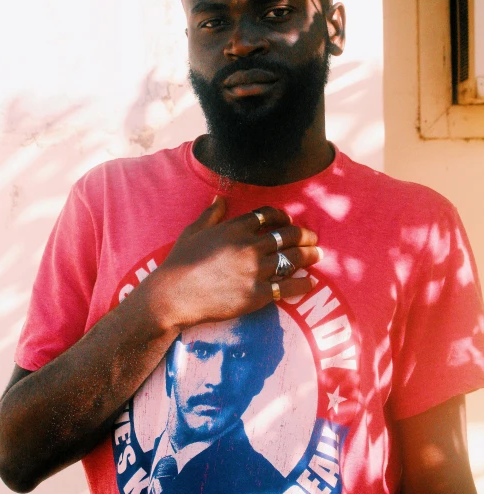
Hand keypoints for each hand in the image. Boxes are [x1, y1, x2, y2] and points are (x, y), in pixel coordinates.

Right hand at [147, 196, 320, 329]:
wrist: (174, 295)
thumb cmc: (179, 263)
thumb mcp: (193, 231)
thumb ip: (211, 214)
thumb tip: (219, 198)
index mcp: (235, 228)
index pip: (268, 215)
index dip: (282, 216)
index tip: (289, 220)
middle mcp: (249, 245)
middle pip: (287, 235)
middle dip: (304, 235)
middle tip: (313, 238)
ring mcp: (255, 270)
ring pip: (291, 258)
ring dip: (309, 255)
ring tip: (318, 255)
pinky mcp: (257, 294)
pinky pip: (288, 287)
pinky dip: (303, 284)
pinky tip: (311, 283)